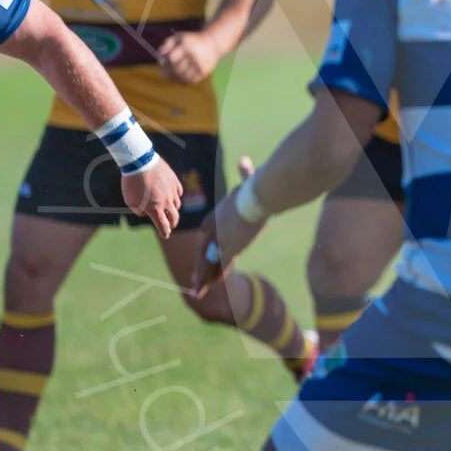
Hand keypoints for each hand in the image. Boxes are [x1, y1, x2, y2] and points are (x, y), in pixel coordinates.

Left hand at [120, 157, 182, 239]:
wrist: (139, 162)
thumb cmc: (131, 182)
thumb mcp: (130, 200)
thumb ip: (138, 210)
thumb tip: (145, 212)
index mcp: (155, 209)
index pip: (163, 225)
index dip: (165, 232)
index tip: (165, 235)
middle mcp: (166, 202)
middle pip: (174, 217)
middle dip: (172, 223)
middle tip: (170, 225)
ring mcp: (172, 191)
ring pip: (177, 204)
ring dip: (173, 209)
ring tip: (169, 209)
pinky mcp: (174, 181)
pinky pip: (178, 192)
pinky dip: (176, 196)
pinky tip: (172, 195)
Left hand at [159, 31, 221, 83]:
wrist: (213, 44)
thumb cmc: (191, 40)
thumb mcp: (178, 37)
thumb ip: (167, 44)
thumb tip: (160, 57)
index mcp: (187, 46)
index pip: (171, 59)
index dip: (164, 63)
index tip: (161, 64)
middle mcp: (194, 56)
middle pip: (176, 69)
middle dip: (167, 72)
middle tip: (162, 73)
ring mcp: (200, 65)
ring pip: (183, 77)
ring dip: (174, 79)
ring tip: (170, 77)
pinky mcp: (204, 72)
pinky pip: (190, 81)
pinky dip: (182, 82)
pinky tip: (179, 79)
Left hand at [191, 166, 264, 296]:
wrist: (257, 197)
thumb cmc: (255, 187)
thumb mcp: (248, 180)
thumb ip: (245, 172)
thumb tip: (245, 160)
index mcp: (219, 213)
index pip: (207, 228)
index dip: (207, 236)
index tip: (206, 242)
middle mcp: (216, 228)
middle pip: (205, 248)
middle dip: (200, 264)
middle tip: (193, 278)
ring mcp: (221, 239)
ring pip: (209, 261)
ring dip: (202, 276)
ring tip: (195, 289)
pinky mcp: (230, 247)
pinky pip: (221, 265)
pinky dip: (215, 276)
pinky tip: (209, 286)